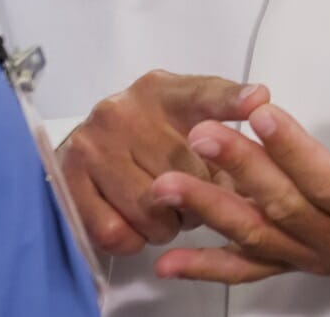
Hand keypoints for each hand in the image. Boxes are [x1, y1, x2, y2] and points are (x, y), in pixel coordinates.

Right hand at [57, 69, 270, 255]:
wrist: (88, 145)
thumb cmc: (150, 135)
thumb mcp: (186, 116)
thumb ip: (223, 128)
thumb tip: (260, 146)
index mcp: (163, 91)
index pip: (204, 93)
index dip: (233, 99)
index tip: (258, 100)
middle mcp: (124, 110)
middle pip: (186, 171)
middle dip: (200, 198)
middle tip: (193, 199)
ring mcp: (94, 145)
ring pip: (151, 209)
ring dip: (168, 225)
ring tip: (166, 212)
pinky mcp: (69, 180)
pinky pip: (116, 231)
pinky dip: (134, 239)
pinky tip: (136, 224)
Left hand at [149, 60, 329, 287]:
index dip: (294, 151)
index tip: (261, 113)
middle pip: (286, 209)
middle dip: (240, 170)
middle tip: (202, 135)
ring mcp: (319, 259)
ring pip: (259, 238)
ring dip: (210, 210)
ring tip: (167, 183)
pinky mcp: (298, 262)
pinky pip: (250, 268)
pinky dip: (208, 266)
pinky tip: (169, 260)